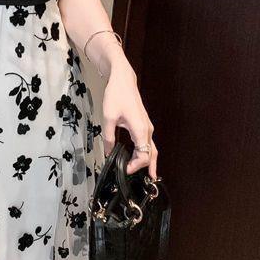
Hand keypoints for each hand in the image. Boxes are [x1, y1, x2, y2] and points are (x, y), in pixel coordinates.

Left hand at [100, 62, 157, 177]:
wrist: (123, 80)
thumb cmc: (116, 96)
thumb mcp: (108, 118)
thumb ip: (108, 137)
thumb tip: (107, 153)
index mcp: (141, 129)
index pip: (144, 155)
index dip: (136, 166)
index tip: (124, 169)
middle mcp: (147, 130)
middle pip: (151, 154)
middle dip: (145, 167)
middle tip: (138, 179)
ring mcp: (147, 127)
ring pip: (151, 149)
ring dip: (148, 162)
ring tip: (148, 176)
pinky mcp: (143, 125)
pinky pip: (148, 143)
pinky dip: (146, 153)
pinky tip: (140, 159)